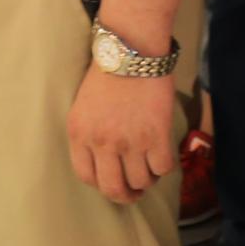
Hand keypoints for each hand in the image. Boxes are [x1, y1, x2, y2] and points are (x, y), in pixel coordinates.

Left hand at [67, 62, 177, 203]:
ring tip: (150, 169)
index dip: (101, 185)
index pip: (86, 176)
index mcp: (79, 134)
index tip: (111, 181)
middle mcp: (102, 142)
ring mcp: (130, 141)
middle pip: (113, 188)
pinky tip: (163, 156)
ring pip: (141, 181)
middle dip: (125, 196)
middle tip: (134, 192)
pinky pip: (163, 168)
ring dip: (147, 180)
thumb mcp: (84, 105)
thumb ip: (89, 133)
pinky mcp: (156, 135)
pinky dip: (164, 168)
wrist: (132, 50)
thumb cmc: (108, 72)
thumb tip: (104, 160)